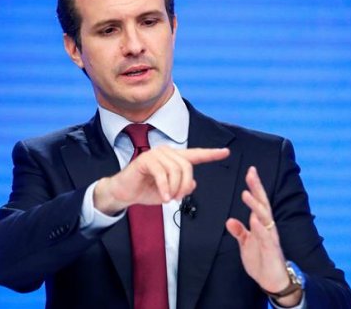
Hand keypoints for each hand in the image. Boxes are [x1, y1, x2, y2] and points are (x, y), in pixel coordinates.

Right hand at [94, 146, 229, 214]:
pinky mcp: (145, 160)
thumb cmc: (145, 190)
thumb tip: (193, 183)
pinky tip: (165, 197)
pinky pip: (162, 174)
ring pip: (176, 170)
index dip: (211, 154)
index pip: (196, 154)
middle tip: (178, 199)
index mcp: (174, 159)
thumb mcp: (169, 193)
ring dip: (175, 188)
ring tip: (170, 199)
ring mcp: (156, 154)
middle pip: (187, 166)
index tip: (226, 152)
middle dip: (185, 185)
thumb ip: (182, 187)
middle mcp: (166, 152)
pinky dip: (165, 188)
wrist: (124, 193)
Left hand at [225, 166, 301, 306]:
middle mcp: (267, 227)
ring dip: (255, 205)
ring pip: (264, 218)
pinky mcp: (271, 250)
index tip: (250, 172)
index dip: (254, 187)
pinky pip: (266, 237)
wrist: (272, 280)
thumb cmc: (261, 260)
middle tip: (251, 172)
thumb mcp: (245, 244)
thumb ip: (239, 231)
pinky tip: (254, 220)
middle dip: (257, 188)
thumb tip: (229, 220)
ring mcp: (270, 238)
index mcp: (261, 224)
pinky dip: (260, 228)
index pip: (258, 202)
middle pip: (263, 204)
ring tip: (246, 193)